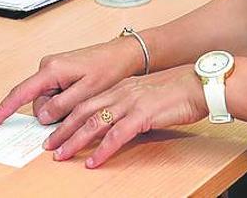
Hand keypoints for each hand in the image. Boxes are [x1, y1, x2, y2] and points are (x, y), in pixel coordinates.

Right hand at [0, 38, 144, 128]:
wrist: (121, 55)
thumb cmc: (108, 69)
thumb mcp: (87, 92)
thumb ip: (63, 105)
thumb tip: (43, 116)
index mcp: (51, 70)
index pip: (21, 93)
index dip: (4, 110)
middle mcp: (47, 67)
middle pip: (38, 103)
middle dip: (54, 114)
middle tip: (80, 105)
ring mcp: (52, 70)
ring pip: (47, 102)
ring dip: (62, 108)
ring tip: (84, 96)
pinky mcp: (58, 73)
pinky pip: (54, 95)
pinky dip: (65, 102)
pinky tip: (80, 94)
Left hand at [46, 66, 208, 167]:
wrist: (198, 84)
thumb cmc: (176, 91)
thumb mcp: (144, 95)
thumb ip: (128, 105)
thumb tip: (116, 122)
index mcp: (119, 88)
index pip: (85, 102)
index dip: (66, 116)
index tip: (54, 128)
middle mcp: (120, 93)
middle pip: (82, 112)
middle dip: (63, 129)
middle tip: (49, 144)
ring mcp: (129, 103)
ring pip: (93, 123)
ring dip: (74, 141)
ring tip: (61, 155)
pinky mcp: (142, 115)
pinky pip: (117, 135)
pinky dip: (102, 150)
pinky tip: (92, 161)